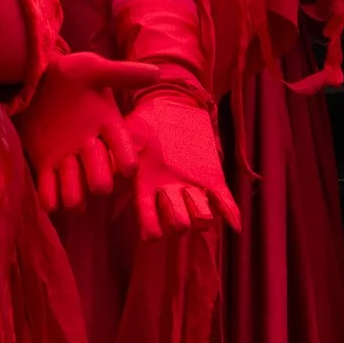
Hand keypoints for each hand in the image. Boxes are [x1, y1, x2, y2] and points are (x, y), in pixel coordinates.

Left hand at [16, 50, 160, 211]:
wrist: (36, 80)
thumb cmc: (70, 75)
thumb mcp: (93, 69)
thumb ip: (121, 74)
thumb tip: (157, 73)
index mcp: (106, 128)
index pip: (123, 150)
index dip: (126, 160)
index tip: (128, 167)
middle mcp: (91, 149)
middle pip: (101, 178)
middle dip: (98, 180)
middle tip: (92, 172)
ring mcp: (67, 160)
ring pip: (76, 192)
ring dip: (72, 193)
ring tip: (66, 180)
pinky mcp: (45, 165)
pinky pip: (49, 193)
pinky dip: (49, 197)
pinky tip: (48, 190)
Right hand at [125, 92, 240, 240]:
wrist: (170, 108)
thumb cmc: (144, 122)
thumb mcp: (129, 135)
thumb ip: (119, 152)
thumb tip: (109, 171)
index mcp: (147, 187)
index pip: (147, 217)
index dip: (150, 227)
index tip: (151, 234)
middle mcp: (169, 194)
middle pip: (177, 224)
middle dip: (177, 221)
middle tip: (176, 204)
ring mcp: (192, 189)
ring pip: (199, 217)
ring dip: (200, 216)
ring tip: (199, 206)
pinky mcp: (212, 180)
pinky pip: (223, 202)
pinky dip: (230, 214)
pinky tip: (234, 224)